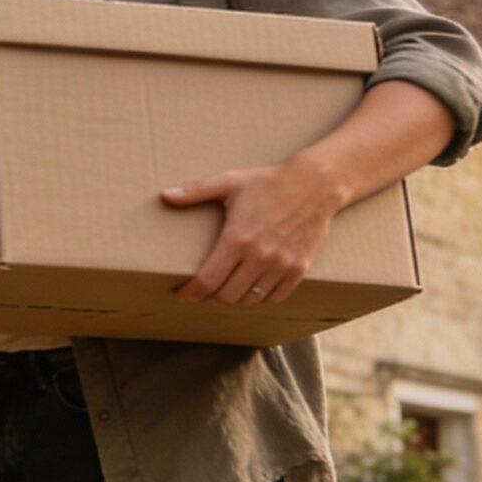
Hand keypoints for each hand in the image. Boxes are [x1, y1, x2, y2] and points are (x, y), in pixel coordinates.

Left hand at [164, 159, 342, 305]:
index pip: (208, 280)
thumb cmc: (268, 182)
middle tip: (202, 292)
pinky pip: (276, 297)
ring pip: (251, 299)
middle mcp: (260, 257)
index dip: (190, 293)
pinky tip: (251, 288)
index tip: (181, 295)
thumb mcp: (229, 182)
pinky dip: (261, 297)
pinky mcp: (299, 269)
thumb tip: (165, 196)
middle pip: (227, 296)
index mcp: (238, 239)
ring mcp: (282, 265)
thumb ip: (195, 191)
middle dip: (210, 298)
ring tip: (225, 290)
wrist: (315, 185)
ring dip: (235, 299)